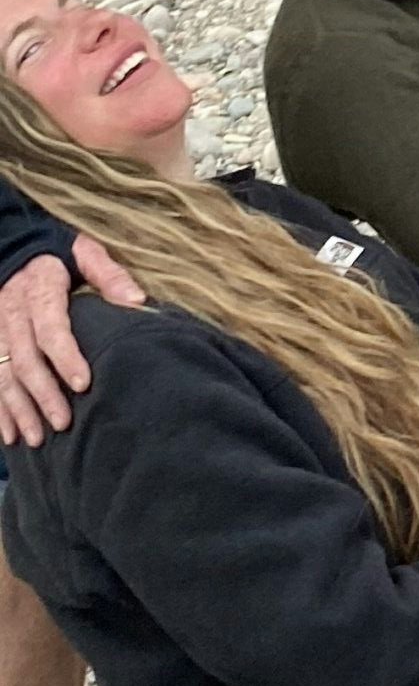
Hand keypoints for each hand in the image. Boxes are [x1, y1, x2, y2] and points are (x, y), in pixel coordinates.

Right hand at [0, 238, 147, 445]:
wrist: (8, 246)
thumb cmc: (54, 254)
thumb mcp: (82, 252)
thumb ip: (108, 274)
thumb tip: (138, 301)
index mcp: (39, 291)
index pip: (50, 328)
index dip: (65, 357)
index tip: (83, 384)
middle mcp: (10, 313)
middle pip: (24, 359)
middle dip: (43, 394)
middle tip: (63, 422)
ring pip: (1, 374)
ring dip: (18, 409)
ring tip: (37, 438)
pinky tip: (9, 435)